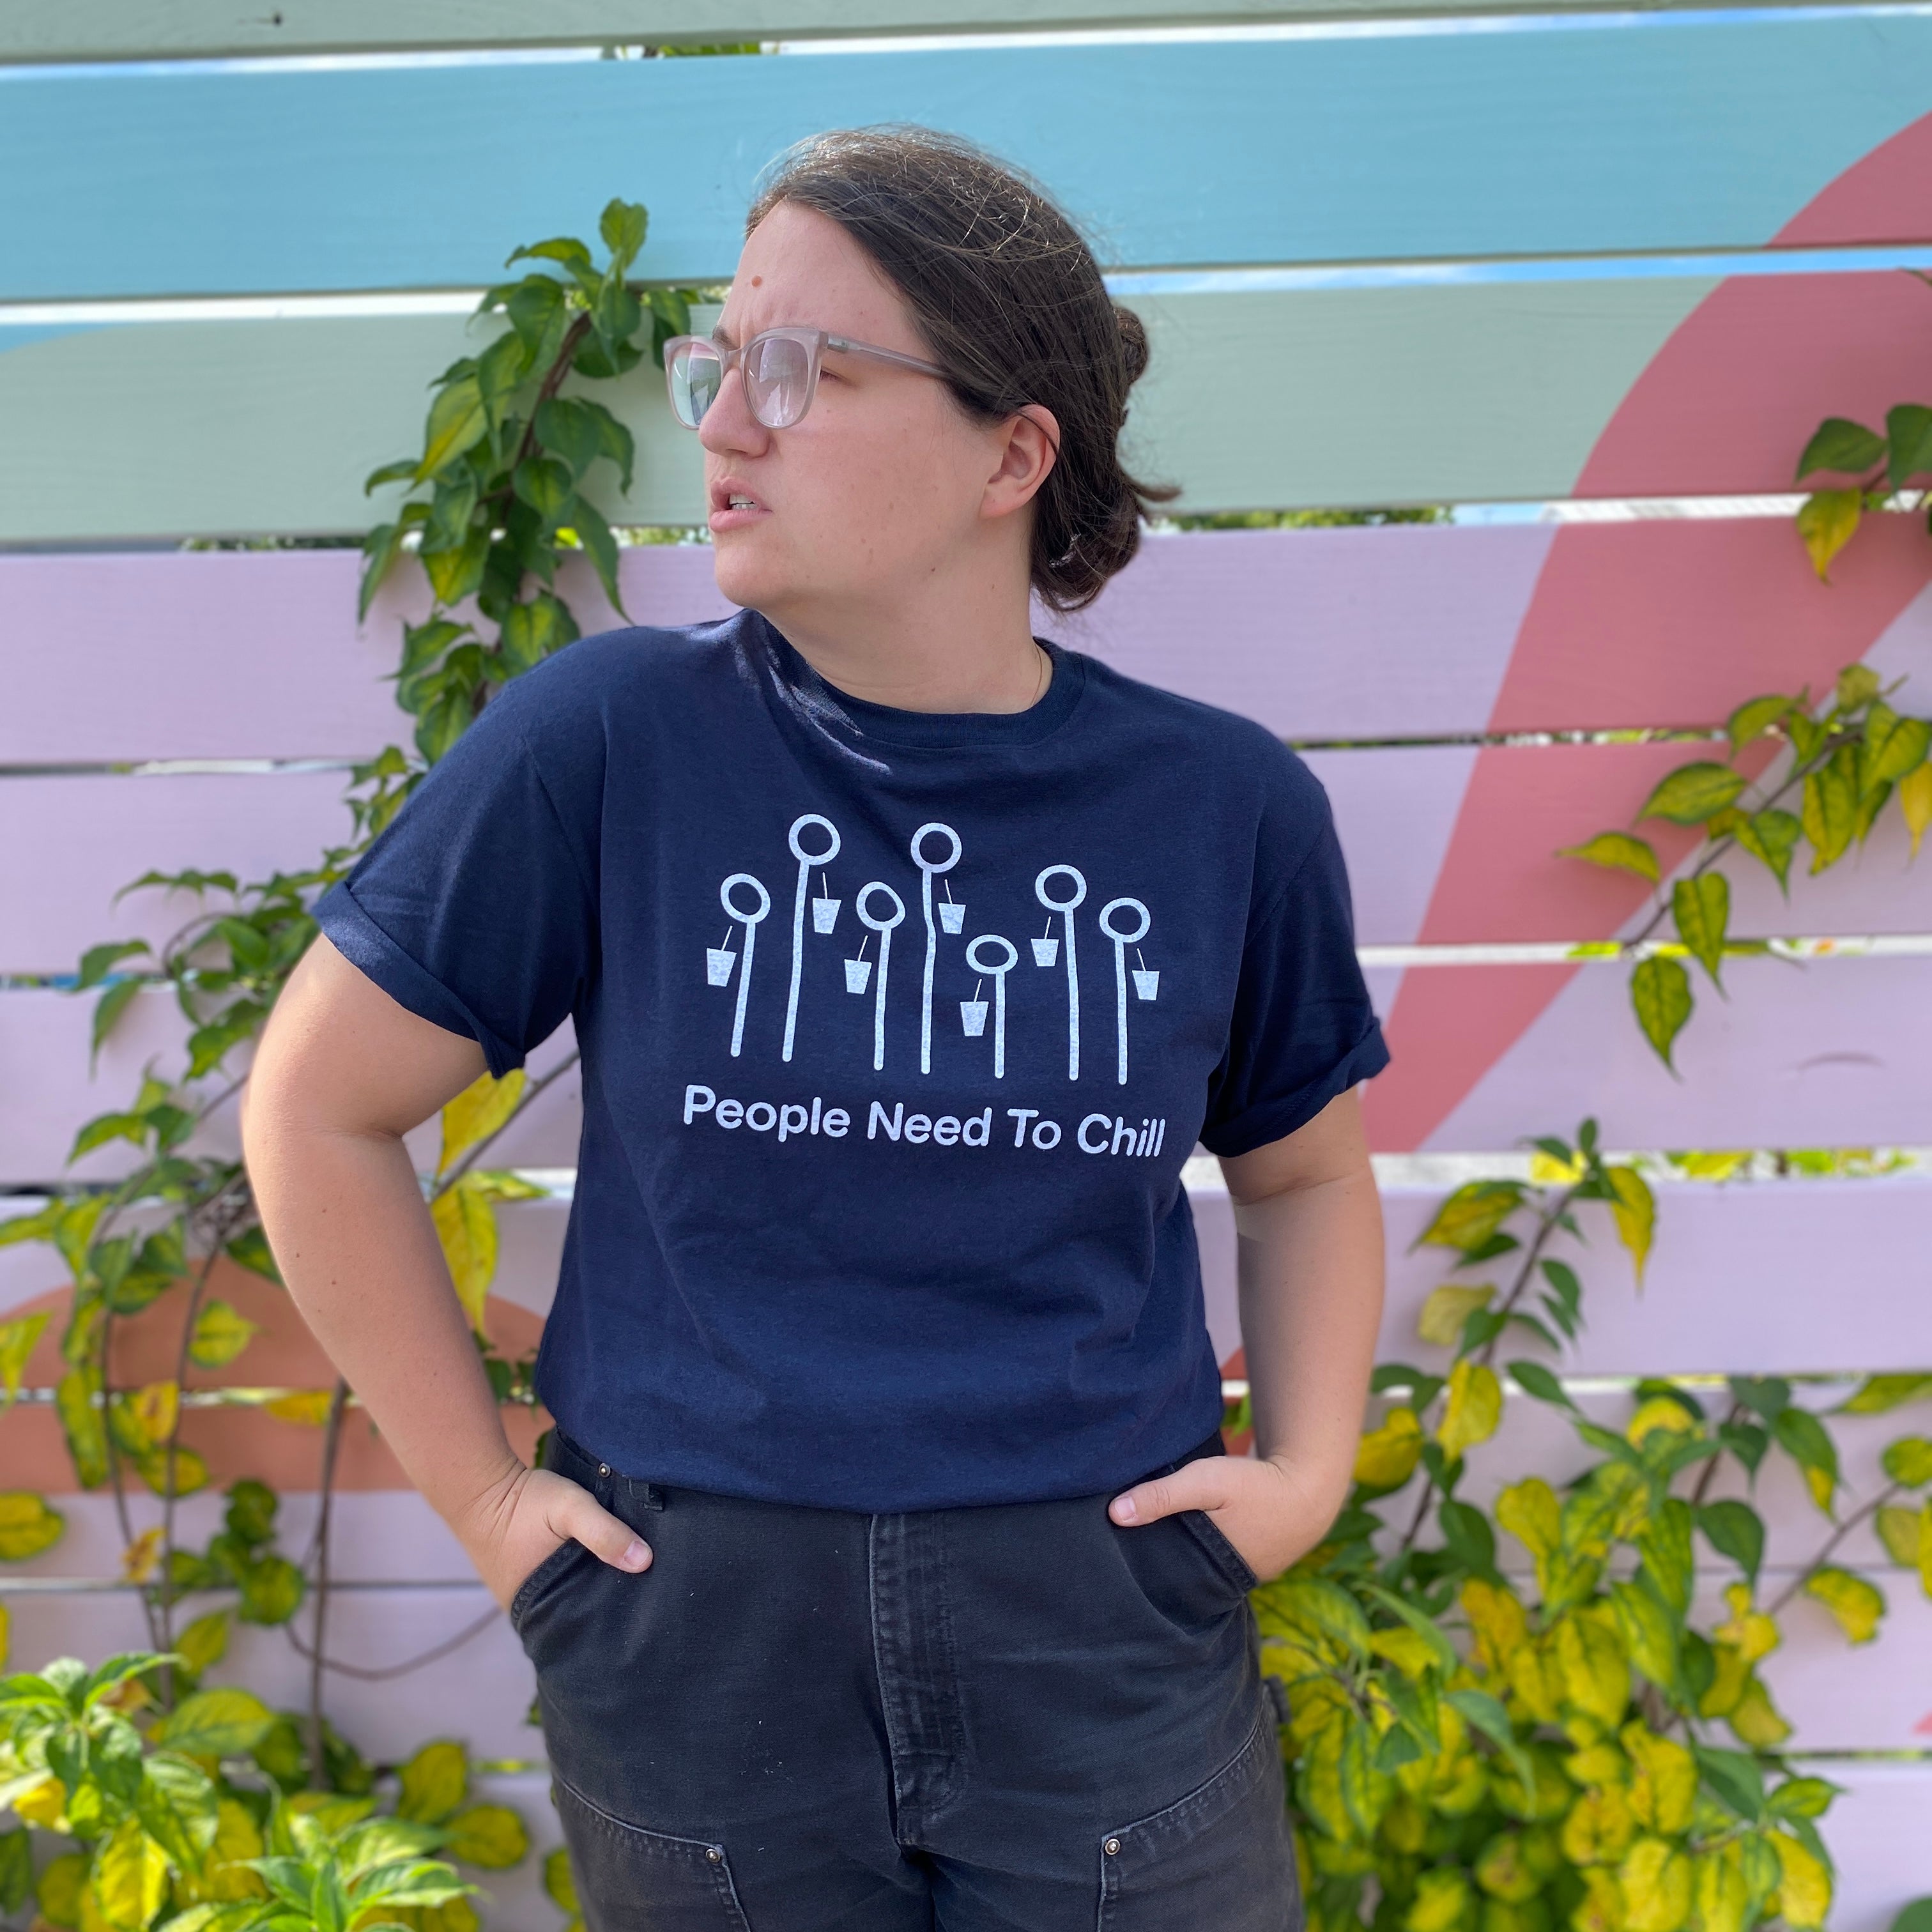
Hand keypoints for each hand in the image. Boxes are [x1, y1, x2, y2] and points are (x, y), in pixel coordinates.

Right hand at [459, 1462, 651, 1610]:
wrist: (479, 1486)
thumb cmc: (523, 1501)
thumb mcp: (570, 1508)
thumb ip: (604, 1532)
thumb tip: (644, 1561)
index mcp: (538, 1611)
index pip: (585, 1625)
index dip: (613, 1614)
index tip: (643, 1601)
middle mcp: (527, 1613)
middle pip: (576, 1614)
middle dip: (604, 1602)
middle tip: (640, 1587)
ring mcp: (521, 1598)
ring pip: (565, 1600)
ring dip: (587, 1588)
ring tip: (622, 1576)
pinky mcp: (520, 1580)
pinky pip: (553, 1587)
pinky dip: (572, 1578)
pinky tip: (594, 1566)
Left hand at [1108, 1453, 1339, 1582]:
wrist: (1309, 1486)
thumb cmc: (1255, 1486)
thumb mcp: (1205, 1482)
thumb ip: (1162, 1496)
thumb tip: (1115, 1514)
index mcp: (1211, 1575)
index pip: (1165, 1580)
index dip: (1142, 1565)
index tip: (1116, 1551)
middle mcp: (1225, 1584)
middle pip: (1180, 1575)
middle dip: (1158, 1559)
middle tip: (1127, 1541)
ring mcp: (1241, 1575)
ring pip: (1197, 1566)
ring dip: (1181, 1550)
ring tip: (1153, 1533)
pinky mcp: (1250, 1559)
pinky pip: (1215, 1558)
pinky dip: (1202, 1545)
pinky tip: (1188, 1529)